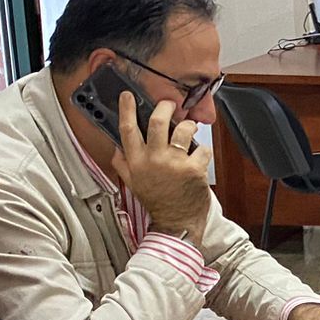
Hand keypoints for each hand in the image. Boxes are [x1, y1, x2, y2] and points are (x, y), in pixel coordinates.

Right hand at [112, 92, 212, 233]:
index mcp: (136, 162)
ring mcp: (174, 163)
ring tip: (189, 130)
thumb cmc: (157, 202)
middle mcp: (153, 160)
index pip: (127, 130)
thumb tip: (116, 147)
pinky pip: (202, 148)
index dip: (127, 109)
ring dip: (189, 126)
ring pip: (183, 130)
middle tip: (170, 104)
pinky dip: (203, 151)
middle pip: (157, 121)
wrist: (177, 223)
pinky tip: (199, 158)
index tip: (128, 96)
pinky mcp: (194, 169)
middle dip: (165, 107)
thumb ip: (123, 164)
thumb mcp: (133, 184)